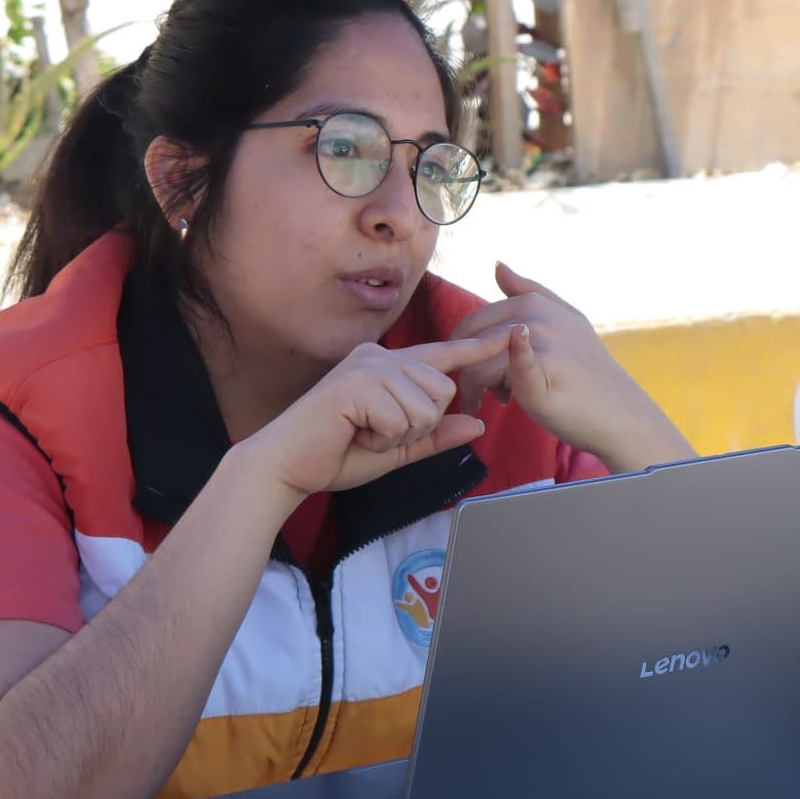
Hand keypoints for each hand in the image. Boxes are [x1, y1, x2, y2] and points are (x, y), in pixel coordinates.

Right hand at [230, 332, 516, 498]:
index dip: (478, 348)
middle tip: (377, 433)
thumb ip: (436, 436)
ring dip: (399, 434)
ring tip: (364, 433)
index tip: (512, 333)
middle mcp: (380, 357)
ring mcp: (368, 366)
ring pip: (426, 407)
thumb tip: (478, 423)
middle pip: (443, 390)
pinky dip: (382, 439)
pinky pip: (401, 419)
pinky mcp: (357, 383)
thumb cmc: (336, 454)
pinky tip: (354, 434)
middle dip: (419, 426)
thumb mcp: (398, 449)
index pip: (443, 355)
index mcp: (389, 366)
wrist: (287, 465)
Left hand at [446, 264, 691, 471]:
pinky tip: (500, 402)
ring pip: (478, 365)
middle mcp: (537, 317)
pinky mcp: (539, 375)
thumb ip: (529, 293)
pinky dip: (490, 387)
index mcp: (536, 303)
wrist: (619, 413)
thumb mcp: (564, 320)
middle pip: (472, 343)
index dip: (469, 349)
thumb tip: (497, 264)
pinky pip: (500, 376)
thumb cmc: (586, 372)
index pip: (475, 321)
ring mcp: (540, 344)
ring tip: (490, 403)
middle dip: (467, 368)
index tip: (479, 369)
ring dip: (475, 389)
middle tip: (481, 392)